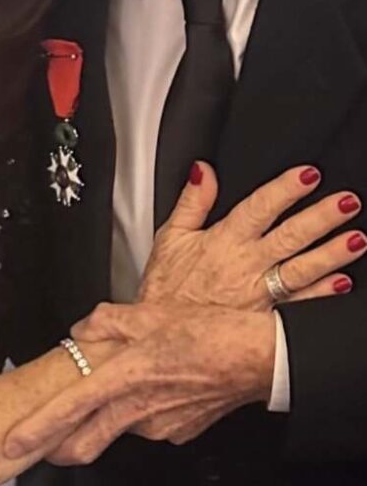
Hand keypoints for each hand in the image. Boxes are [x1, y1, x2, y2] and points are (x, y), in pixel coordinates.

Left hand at [5, 303, 274, 464]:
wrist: (256, 357)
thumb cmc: (209, 331)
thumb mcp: (151, 312)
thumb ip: (109, 320)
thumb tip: (84, 327)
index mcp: (126, 375)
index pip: (71, 408)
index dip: (39, 428)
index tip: (14, 442)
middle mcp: (139, 408)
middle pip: (85, 439)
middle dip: (58, 444)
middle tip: (39, 442)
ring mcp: (159, 425)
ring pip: (117, 427)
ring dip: (105, 417)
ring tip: (114, 388)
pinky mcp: (177, 431)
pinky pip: (146, 423)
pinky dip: (138, 410)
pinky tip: (150, 388)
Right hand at [140, 162, 364, 308]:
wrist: (163, 340)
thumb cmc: (167, 290)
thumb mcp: (170, 237)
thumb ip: (192, 201)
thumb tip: (203, 170)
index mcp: (224, 240)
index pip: (259, 207)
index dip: (285, 189)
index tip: (309, 174)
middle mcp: (245, 265)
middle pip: (290, 235)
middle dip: (321, 216)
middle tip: (347, 200)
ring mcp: (259, 294)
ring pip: (303, 269)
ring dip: (332, 253)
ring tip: (358, 238)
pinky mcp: (266, 321)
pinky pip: (301, 307)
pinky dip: (323, 295)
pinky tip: (344, 283)